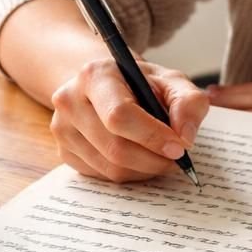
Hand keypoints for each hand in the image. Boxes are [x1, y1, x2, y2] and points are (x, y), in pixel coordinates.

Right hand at [51, 58, 209, 182]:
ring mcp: (62, 129)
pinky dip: (130, 173)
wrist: (106, 86)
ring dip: (145, 169)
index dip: (153, 136)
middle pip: (115, 147)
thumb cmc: (140, 84)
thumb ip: (188, 102)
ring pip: (111, 167)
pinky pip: (103, 176)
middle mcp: (70, 101)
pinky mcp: (65, 152)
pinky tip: (141, 157)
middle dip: (154, 159)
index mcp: (95, 75)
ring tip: (161, 156)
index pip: (119, 115)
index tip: (180, 148)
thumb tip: (185, 136)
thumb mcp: (171, 81)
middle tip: (177, 158)